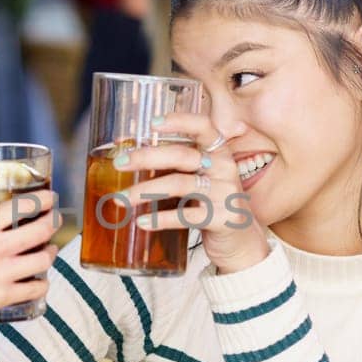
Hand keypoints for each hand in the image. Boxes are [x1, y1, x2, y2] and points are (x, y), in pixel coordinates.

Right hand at [0, 195, 58, 325]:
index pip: (22, 206)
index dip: (42, 199)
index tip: (49, 197)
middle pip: (42, 230)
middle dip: (54, 221)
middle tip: (54, 219)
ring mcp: (2, 275)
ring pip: (44, 260)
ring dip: (51, 252)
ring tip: (50, 249)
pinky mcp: (2, 298)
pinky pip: (36, 289)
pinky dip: (42, 283)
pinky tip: (40, 280)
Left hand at [113, 112, 269, 273]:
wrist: (241, 240)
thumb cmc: (212, 202)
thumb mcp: (201, 177)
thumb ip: (175, 163)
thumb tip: (125, 149)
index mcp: (219, 152)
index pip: (203, 126)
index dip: (179, 121)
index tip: (152, 123)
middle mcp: (224, 168)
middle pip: (182, 155)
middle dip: (146, 158)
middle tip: (119, 163)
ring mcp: (225, 193)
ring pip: (180, 185)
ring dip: (145, 191)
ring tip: (120, 200)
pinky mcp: (222, 219)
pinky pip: (186, 217)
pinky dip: (160, 219)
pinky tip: (141, 222)